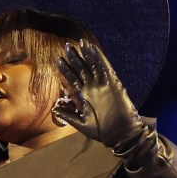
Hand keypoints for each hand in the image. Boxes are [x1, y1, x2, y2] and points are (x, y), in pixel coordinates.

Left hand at [52, 39, 146, 153]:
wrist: (121, 135)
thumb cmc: (103, 131)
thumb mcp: (82, 123)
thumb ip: (69, 115)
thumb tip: (54, 109)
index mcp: (87, 95)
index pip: (74, 79)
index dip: (66, 69)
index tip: (58, 59)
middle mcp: (94, 88)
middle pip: (82, 69)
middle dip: (74, 57)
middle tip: (66, 46)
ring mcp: (103, 85)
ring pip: (92, 65)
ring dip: (85, 54)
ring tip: (78, 42)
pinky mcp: (113, 84)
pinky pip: (105, 68)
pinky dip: (99, 57)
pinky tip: (92, 48)